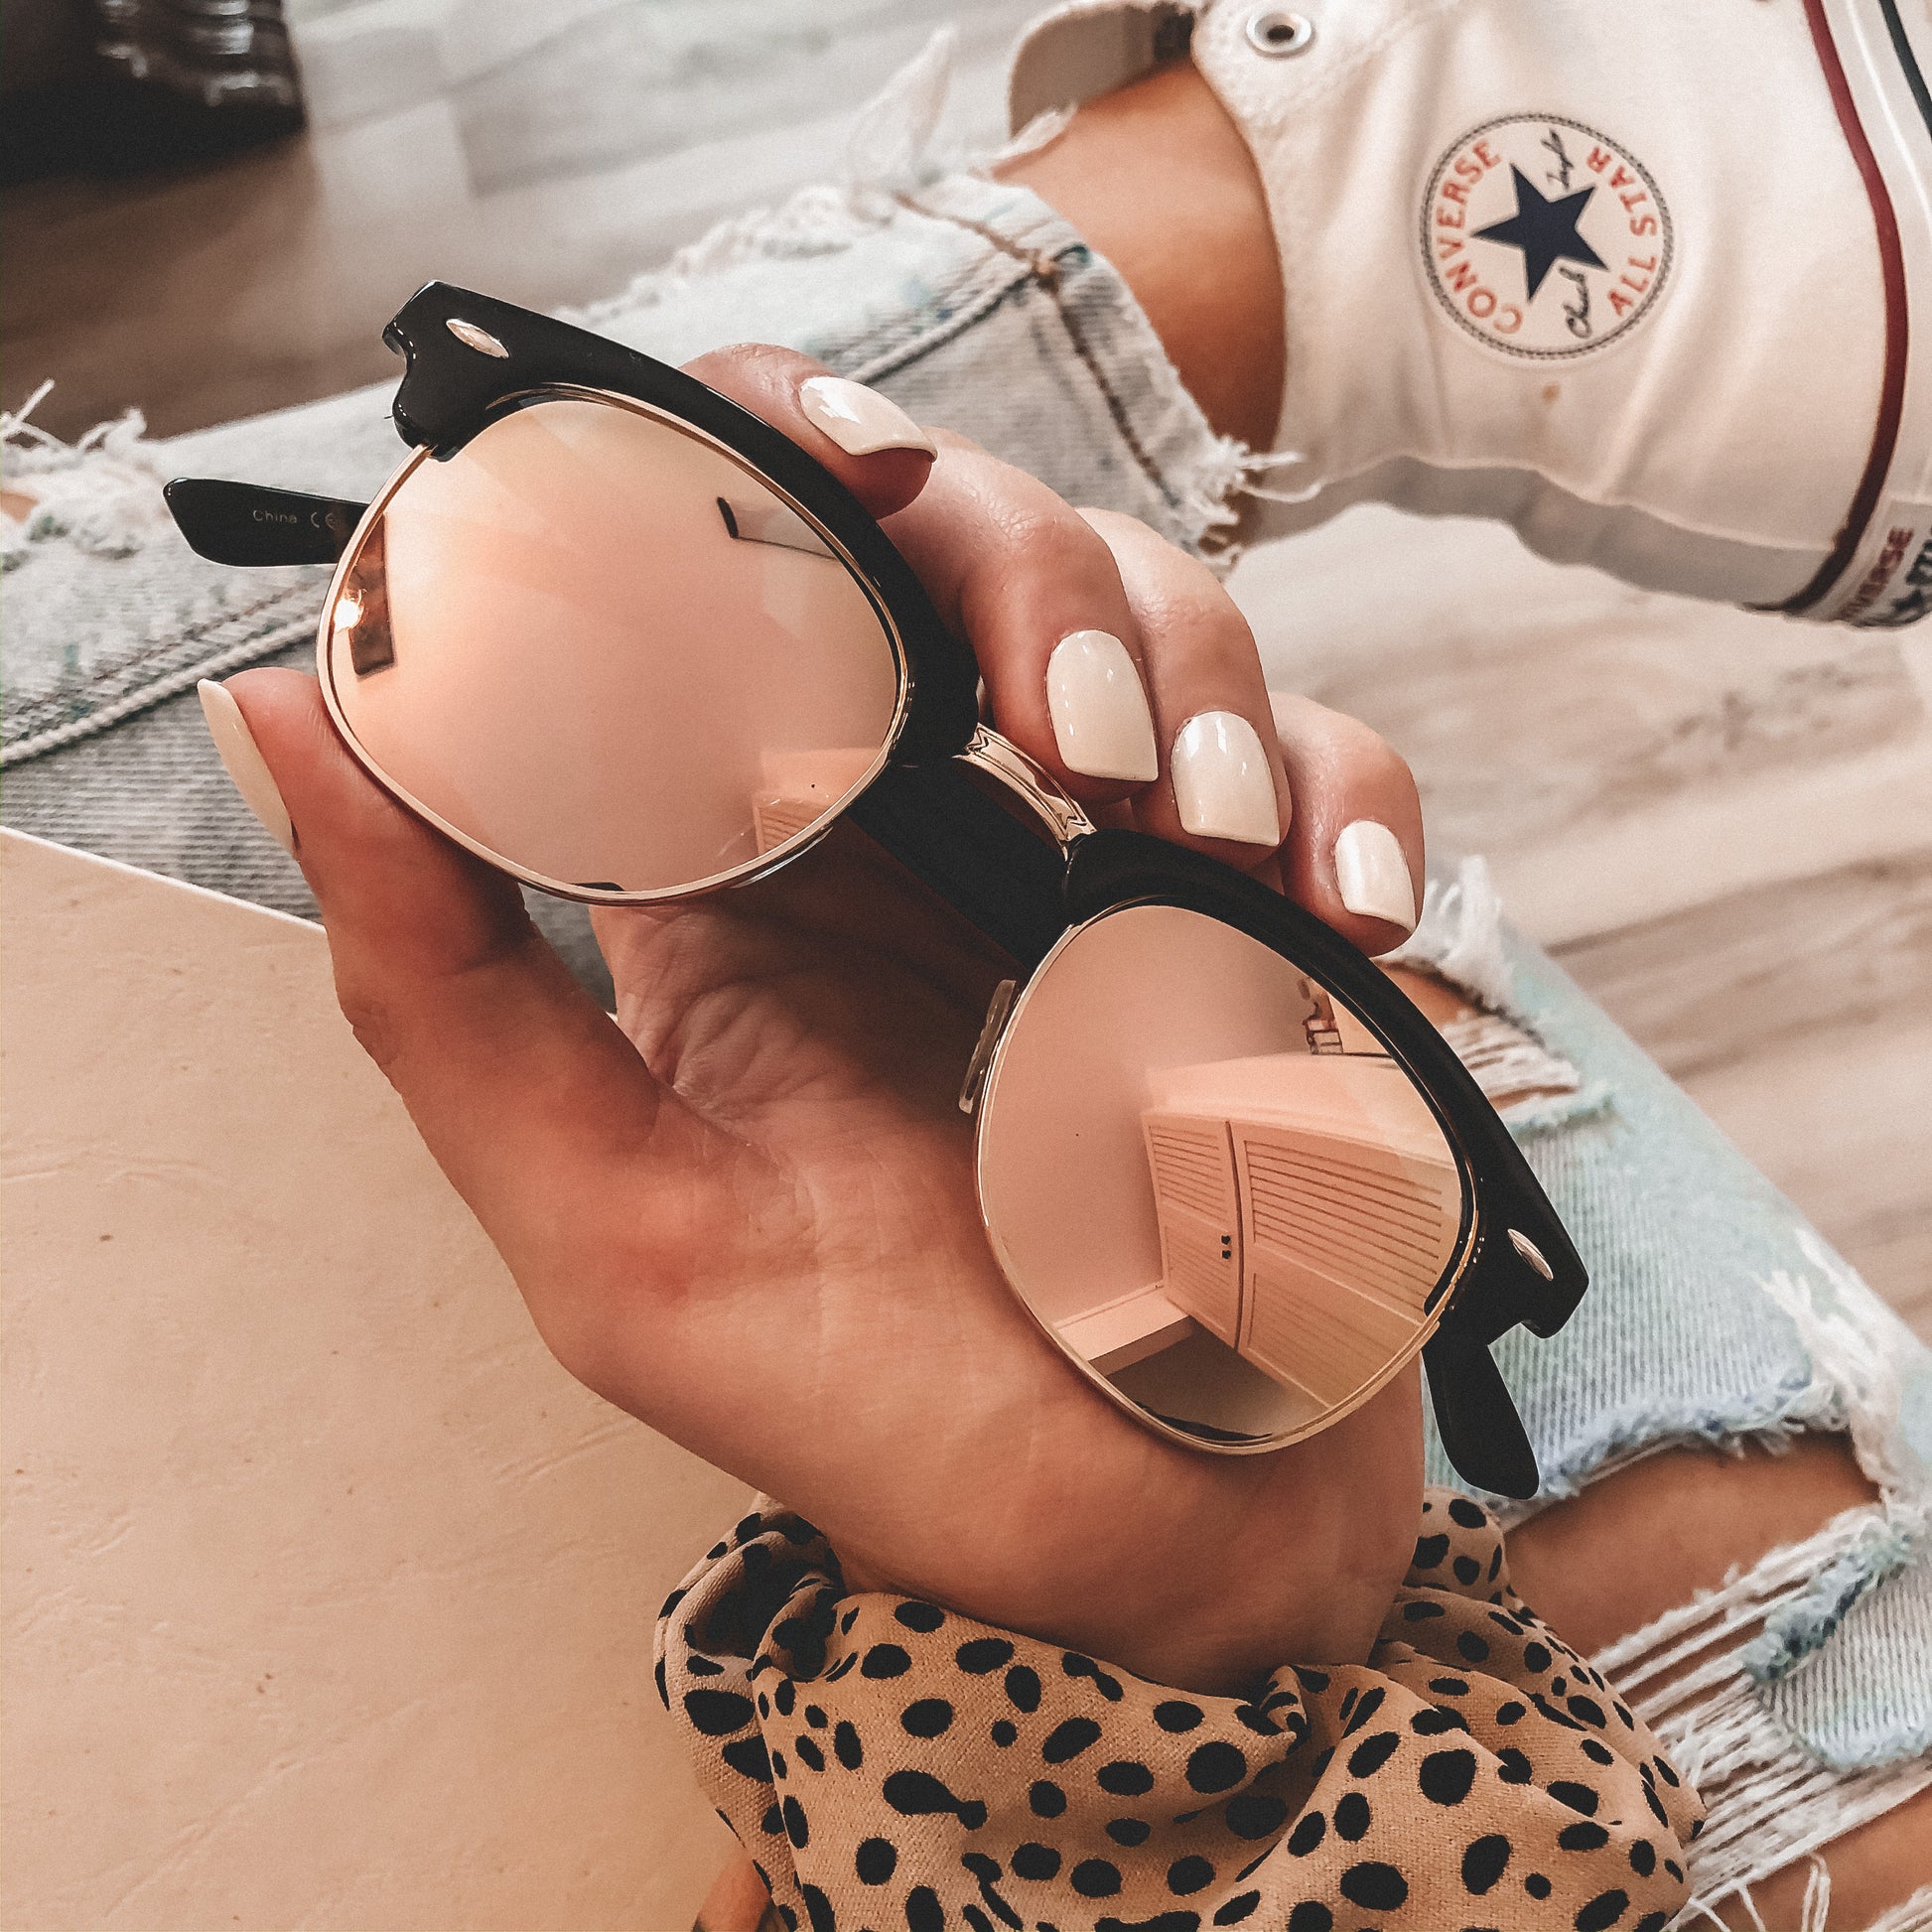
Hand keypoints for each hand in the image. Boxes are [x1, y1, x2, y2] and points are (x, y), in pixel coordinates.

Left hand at [223, 346, 1428, 1693]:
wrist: (1165, 1552)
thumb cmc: (890, 1418)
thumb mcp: (626, 1235)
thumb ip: (447, 995)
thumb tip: (274, 711)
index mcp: (724, 876)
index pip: (699, 564)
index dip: (737, 462)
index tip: (810, 484)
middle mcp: (904, 830)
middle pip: (946, 536)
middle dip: (1009, 568)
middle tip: (1058, 730)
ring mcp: (1095, 855)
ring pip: (1151, 607)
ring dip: (1190, 680)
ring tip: (1199, 851)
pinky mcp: (1256, 902)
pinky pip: (1324, 762)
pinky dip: (1343, 795)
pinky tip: (1338, 917)